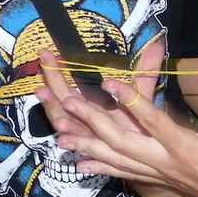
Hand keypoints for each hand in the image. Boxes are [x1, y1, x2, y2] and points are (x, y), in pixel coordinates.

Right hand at [35, 44, 165, 143]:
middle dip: (50, 89)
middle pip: (61, 103)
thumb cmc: (142, 122)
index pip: (67, 86)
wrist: (153, 150)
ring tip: (48, 103)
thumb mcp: (141, 96)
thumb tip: (157, 45)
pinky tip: (64, 139)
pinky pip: (81, 147)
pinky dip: (72, 142)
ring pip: (66, 125)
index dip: (55, 71)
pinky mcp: (98, 151)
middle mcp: (85, 120)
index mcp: (91, 106)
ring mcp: (89, 137)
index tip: (46, 53)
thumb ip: (146, 72)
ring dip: (55, 114)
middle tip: (40, 75)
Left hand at [52, 56, 197, 196]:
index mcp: (185, 148)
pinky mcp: (159, 181)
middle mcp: (166, 163)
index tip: (109, 80)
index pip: (152, 121)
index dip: (130, 99)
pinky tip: (80, 162)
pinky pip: (124, 173)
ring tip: (60, 133)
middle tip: (69, 102)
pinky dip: (101, 165)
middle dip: (93, 122)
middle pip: (122, 142)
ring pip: (116, 159)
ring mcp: (160, 174)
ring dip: (88, 145)